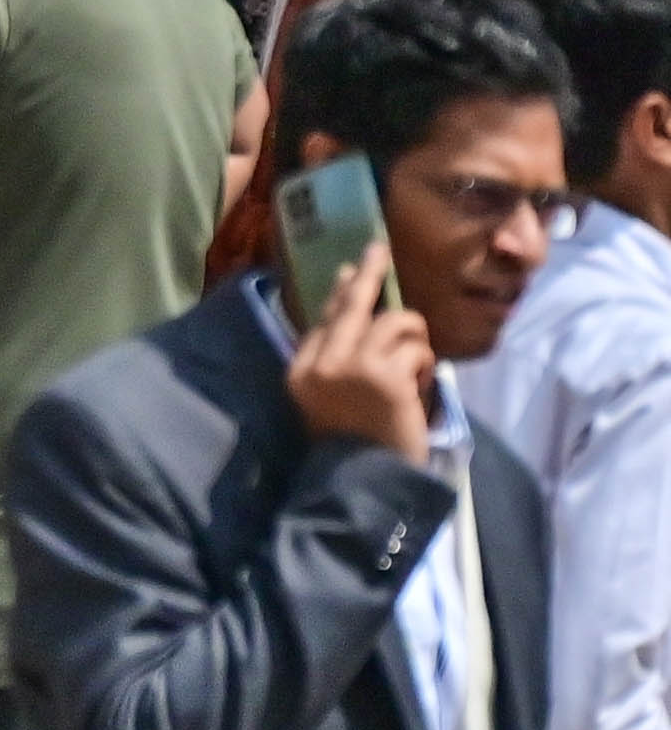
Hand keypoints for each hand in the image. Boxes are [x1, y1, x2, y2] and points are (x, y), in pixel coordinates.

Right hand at [284, 243, 437, 463]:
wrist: (364, 479)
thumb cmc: (351, 443)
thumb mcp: (328, 400)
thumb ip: (335, 362)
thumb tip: (352, 320)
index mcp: (303, 368)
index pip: (325, 318)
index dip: (341, 292)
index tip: (350, 272)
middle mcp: (325, 361)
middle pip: (350, 305)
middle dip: (367, 274)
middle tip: (378, 250)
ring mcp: (356, 366)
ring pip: (393, 322)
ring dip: (413, 336)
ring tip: (418, 361)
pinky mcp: (389, 377)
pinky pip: (417, 350)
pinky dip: (426, 364)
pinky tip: (423, 385)